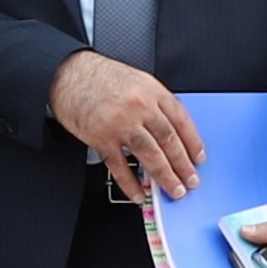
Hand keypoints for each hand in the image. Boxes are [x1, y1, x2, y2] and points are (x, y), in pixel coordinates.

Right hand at [47, 55, 206, 207]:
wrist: (68, 73)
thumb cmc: (101, 77)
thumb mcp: (136, 80)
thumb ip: (155, 103)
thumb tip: (172, 131)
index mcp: (152, 90)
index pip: (181, 120)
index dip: (193, 142)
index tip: (198, 159)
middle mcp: (139, 106)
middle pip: (168, 140)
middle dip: (182, 165)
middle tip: (191, 181)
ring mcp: (120, 122)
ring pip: (149, 154)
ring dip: (164, 176)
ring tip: (173, 190)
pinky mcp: (100, 137)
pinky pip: (119, 165)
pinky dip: (130, 183)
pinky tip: (139, 193)